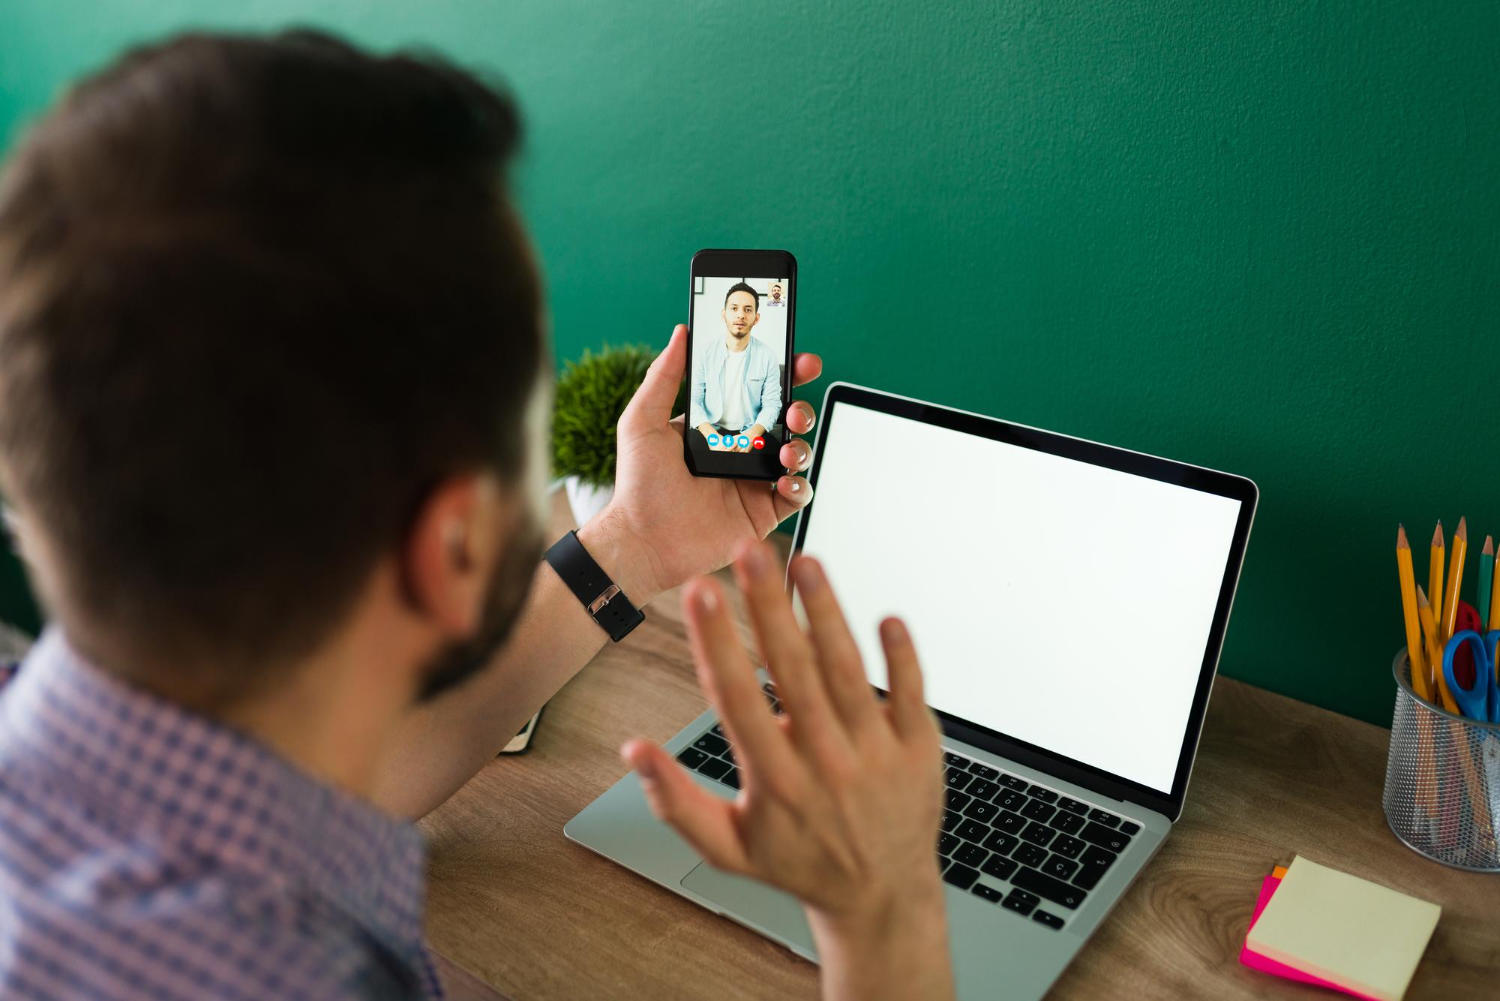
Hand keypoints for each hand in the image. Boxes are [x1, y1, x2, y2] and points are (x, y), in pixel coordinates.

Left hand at [582, 324, 819, 601]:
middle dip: (800, 408)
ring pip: (798, 453)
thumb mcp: (642, 421)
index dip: (783, 374)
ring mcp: (754, 481)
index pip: (757, 391)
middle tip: (793, 410)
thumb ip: (663, 376)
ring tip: (787, 450)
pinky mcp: (763, 512)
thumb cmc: (638, 485)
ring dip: (802, 445)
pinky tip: (784, 481)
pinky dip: (800, 485)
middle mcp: (740, 450)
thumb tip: (681, 332)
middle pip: (786, 420)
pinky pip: (797, 494)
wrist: (642, 542)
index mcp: (717, 424)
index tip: (800, 360)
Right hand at [622, 543, 953, 1000]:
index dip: (716, 641)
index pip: (737, 699)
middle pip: (793, 672)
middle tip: (749, 552)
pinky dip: (901, 656)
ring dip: (827, 613)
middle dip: (768, 606)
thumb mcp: (726, 847)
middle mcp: (826, 763)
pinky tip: (888, 616)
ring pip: (849, 671)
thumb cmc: (800, 862)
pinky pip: (912, 692)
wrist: (882, 896)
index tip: (700, 591)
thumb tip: (632, 751)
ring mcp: (877, 754)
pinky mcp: (920, 749)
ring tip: (807, 562)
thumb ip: (675, 800)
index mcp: (775, 782)